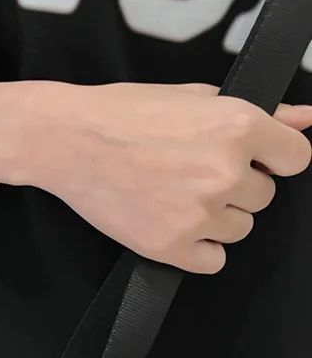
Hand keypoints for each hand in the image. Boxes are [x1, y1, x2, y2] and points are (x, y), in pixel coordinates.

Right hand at [19, 82, 311, 273]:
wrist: (68, 142)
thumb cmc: (123, 114)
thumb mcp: (196, 96)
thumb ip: (260, 111)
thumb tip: (306, 118)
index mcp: (238, 126)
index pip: (295, 160)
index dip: (271, 160)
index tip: (249, 161)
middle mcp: (225, 172)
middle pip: (263, 198)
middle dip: (235, 188)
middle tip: (192, 174)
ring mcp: (198, 214)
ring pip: (239, 229)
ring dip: (216, 218)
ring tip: (176, 197)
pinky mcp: (169, 246)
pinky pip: (213, 261)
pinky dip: (198, 249)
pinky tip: (174, 225)